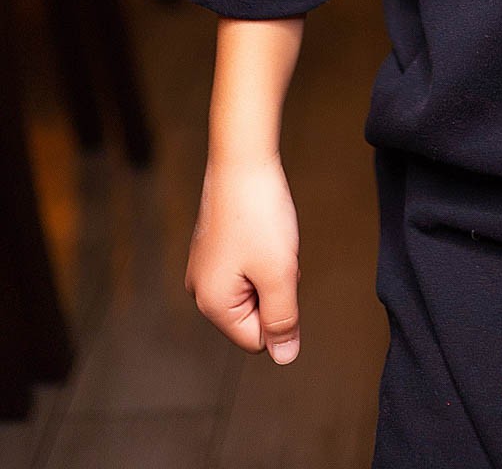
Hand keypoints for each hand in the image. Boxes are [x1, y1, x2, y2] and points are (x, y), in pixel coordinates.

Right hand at [185, 152, 301, 362]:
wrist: (241, 158)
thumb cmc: (259, 214)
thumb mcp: (280, 274)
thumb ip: (283, 320)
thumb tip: (285, 359)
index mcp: (212, 304)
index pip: (257, 339)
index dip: (280, 310)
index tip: (279, 273)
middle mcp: (200, 290)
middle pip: (254, 314)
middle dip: (275, 288)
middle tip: (276, 252)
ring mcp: (204, 266)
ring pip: (254, 287)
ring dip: (271, 268)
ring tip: (269, 236)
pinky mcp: (212, 246)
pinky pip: (247, 265)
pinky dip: (262, 250)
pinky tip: (262, 226)